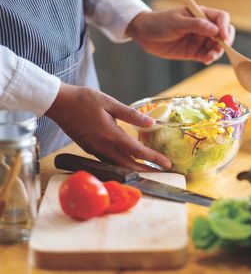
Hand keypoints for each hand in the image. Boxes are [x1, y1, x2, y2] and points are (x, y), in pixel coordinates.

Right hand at [46, 83, 170, 170]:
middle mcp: (103, 147)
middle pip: (129, 165)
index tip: (168, 164)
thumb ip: (131, 115)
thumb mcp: (110, 103)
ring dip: (134, 170)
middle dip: (147, 171)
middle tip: (163, 174)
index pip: (138, 151)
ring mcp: (95, 150)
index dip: (154, 159)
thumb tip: (151, 123)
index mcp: (111, 135)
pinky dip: (121, 166)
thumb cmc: (83, 100)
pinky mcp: (89, 149)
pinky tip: (127, 164)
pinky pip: (108, 162)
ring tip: (148, 171)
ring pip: (118, 166)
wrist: (58, 103)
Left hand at [125, 7, 234, 64]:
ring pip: (217, 46)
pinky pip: (207, 56)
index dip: (225, 27)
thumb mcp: (177, 22)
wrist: (144, 34)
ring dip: (217, 52)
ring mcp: (200, 40)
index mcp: (201, 14)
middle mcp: (204, 27)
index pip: (221, 18)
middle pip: (223, 33)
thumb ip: (196, 25)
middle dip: (225, 41)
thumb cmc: (160, 22)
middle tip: (221, 48)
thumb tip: (215, 29)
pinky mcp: (194, 52)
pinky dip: (209, 58)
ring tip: (210, 56)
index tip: (222, 36)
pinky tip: (206, 60)